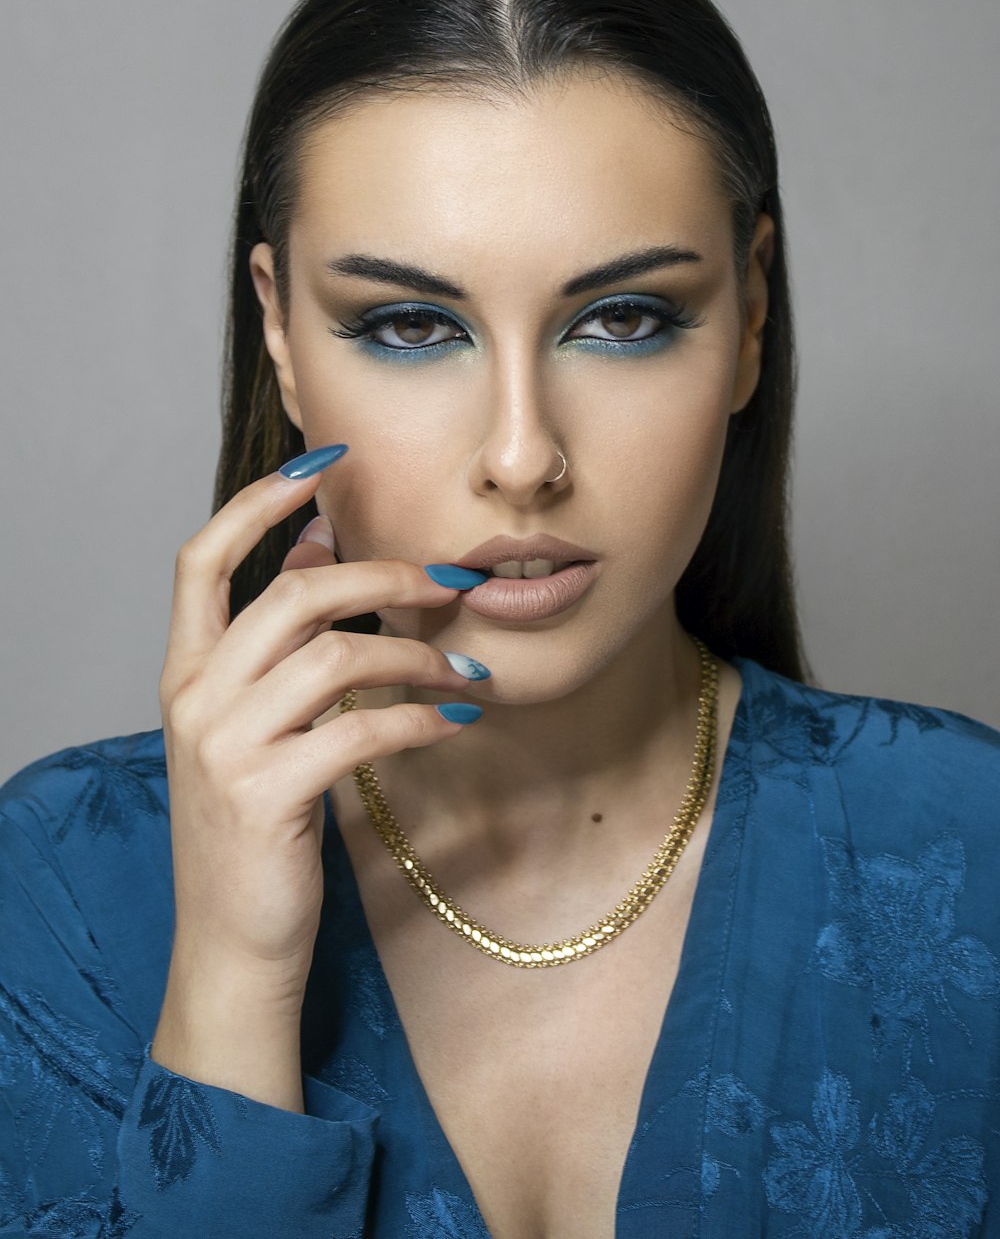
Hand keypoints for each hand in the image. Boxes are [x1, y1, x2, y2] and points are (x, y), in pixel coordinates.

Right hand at [156, 449, 484, 1008]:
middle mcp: (193, 698)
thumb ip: (276, 638)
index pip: (201, 557)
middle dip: (387, 576)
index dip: (260, 501)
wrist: (230, 946)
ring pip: (338, 655)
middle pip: (296, 593)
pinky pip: (362, 728)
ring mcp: (225, 746)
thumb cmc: (254, 827)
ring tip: (469, 675)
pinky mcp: (267, 795)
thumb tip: (316, 542)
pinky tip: (457, 722)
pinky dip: (421, 717)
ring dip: (421, 657)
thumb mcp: (250, 724)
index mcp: (183, 672)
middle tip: (454, 586)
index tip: (324, 462)